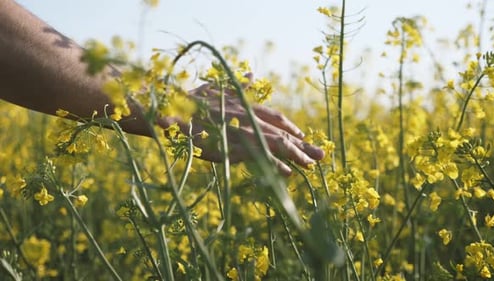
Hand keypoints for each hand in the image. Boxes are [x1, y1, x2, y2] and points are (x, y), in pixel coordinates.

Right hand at [164, 79, 324, 175]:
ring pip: (275, 145)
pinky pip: (259, 158)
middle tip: (321, 156)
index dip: (290, 127)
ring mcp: (243, 132)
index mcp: (245, 105)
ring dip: (296, 155)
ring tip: (311, 165)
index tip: (302, 136)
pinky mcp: (234, 147)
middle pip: (282, 133)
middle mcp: (249, 117)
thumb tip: (252, 76)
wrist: (172, 113)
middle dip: (303, 145)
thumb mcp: (215, 88)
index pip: (274, 117)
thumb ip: (236, 85)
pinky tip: (288, 173)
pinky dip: (274, 165)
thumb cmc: (190, 101)